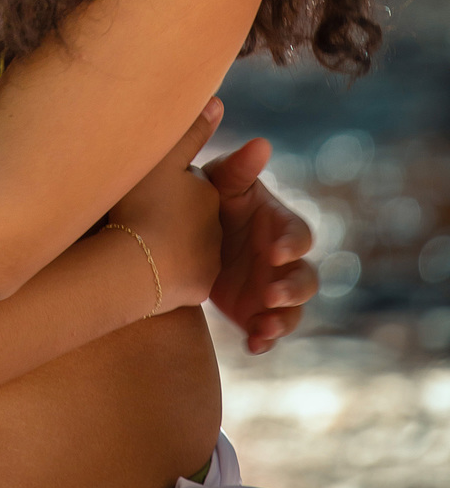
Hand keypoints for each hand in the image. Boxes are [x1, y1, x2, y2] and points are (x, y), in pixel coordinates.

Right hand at [109, 98, 222, 313]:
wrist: (135, 265)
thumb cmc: (143, 206)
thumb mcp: (163, 160)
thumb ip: (190, 131)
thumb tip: (217, 101)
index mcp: (209, 194)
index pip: (190, 187)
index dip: (166, 187)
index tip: (145, 191)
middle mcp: (217, 227)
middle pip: (190, 218)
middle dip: (171, 218)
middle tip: (138, 217)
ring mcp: (209, 259)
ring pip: (185, 248)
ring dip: (166, 246)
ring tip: (136, 244)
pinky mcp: (199, 288)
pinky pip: (179, 275)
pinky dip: (162, 270)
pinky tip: (141, 266)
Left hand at [204, 137, 317, 353]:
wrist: (179, 233)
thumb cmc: (207, 197)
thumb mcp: (219, 181)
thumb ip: (239, 167)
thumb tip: (261, 142)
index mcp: (279, 226)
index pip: (300, 236)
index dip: (292, 244)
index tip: (274, 251)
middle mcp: (282, 261)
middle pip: (307, 280)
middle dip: (293, 289)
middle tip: (269, 293)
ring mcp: (271, 288)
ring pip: (294, 311)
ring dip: (284, 319)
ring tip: (265, 327)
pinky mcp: (254, 312)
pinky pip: (269, 332)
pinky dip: (266, 340)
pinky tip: (253, 345)